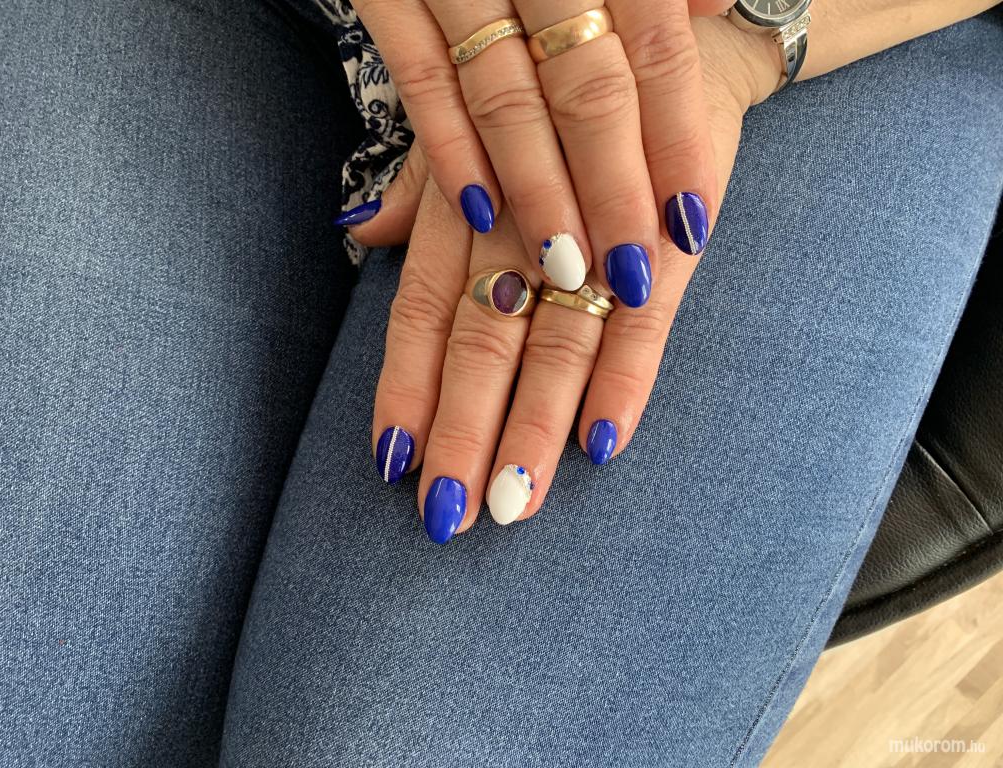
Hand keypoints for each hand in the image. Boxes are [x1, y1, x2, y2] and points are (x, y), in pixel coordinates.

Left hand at [369, 17, 779, 540]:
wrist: (669, 52)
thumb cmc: (553, 104)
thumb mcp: (472, 128)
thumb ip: (418, 190)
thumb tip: (359, 232)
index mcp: (464, 205)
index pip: (421, 311)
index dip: (404, 389)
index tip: (389, 462)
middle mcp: (519, 225)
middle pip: (482, 342)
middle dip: (462, 431)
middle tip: (445, 515)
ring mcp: (597, 237)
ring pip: (556, 344)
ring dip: (534, 429)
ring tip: (513, 502)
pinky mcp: (665, 243)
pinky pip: (645, 322)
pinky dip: (625, 381)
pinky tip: (604, 443)